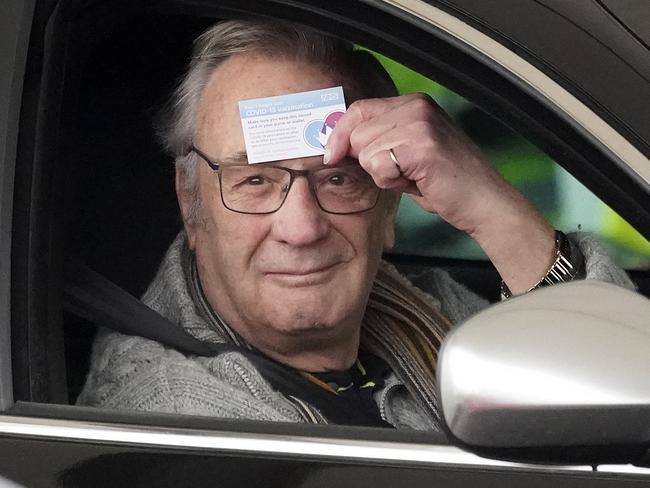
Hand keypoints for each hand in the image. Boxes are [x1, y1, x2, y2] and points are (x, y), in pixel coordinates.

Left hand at [325, 93, 556, 294]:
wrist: (482, 202)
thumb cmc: (444, 183)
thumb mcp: (407, 153)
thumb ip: (380, 141)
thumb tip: (338, 145)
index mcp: (414, 104)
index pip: (358, 109)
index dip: (339, 134)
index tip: (331, 155)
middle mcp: (417, 106)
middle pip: (357, 130)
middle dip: (368, 160)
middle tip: (400, 172)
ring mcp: (421, 123)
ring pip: (365, 149)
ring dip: (381, 173)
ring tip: (411, 177)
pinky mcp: (422, 145)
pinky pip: (379, 164)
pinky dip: (391, 181)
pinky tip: (416, 181)